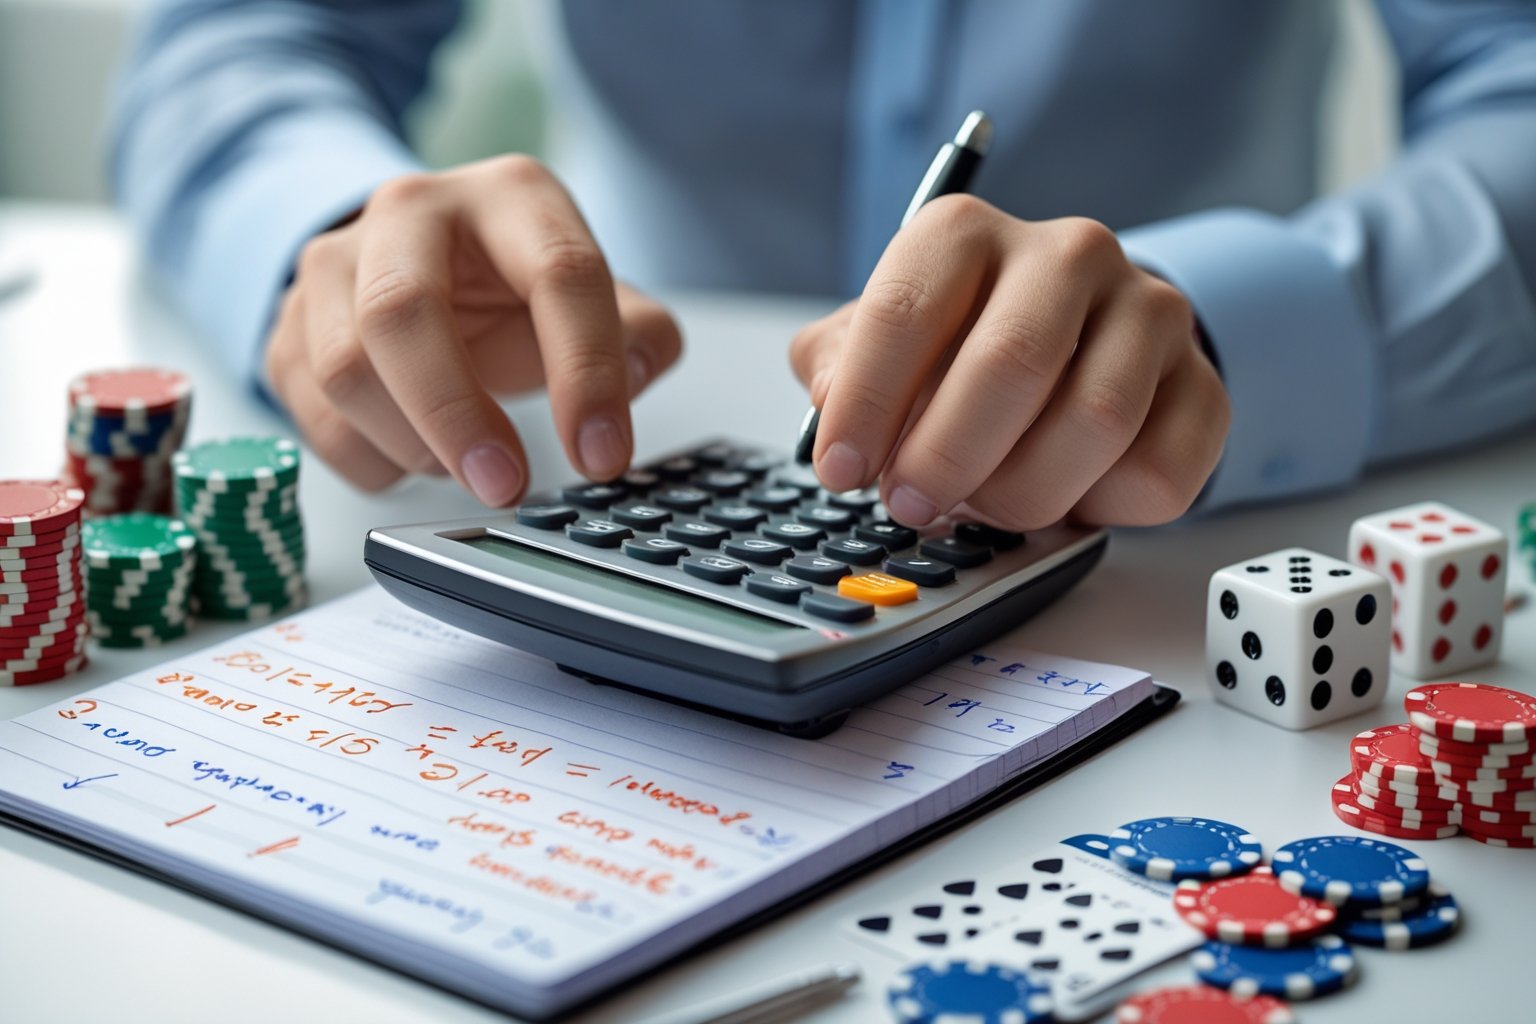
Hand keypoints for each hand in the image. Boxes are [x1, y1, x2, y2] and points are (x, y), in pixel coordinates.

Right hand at [265, 156, 682, 504]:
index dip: (586, 374)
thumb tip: (636, 372)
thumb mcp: (591, 298)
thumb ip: (637, 335)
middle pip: (402, 311)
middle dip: (456, 415)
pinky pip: (311, 414)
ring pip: (345, 368)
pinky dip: (371, 459)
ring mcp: (333, 264)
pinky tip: (417, 457)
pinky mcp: (288, 325)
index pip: (557, 274)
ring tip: (467, 465)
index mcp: (509, 196)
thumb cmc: (514, 286)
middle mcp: (410, 210)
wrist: (418, 262)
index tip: (602, 456)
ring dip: (413, 443)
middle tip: (507, 485)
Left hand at [790, 197, 1228, 528]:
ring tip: (984, 502)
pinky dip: (1101, 508)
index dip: (865, 404)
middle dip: (947, 456)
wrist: (1074, 348)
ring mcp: (1148, 313)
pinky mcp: (1203, 384)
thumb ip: (838, 368)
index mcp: (967, 234)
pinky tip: (1065, 495)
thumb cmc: (957, 352)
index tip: (842, 470)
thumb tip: (836, 407)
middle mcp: (1067, 253)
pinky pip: (1158, 470)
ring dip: (1023, 491)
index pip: (906, 310)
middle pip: (1011, 364)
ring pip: (1096, 422)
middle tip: (912, 503)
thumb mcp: (879, 348)